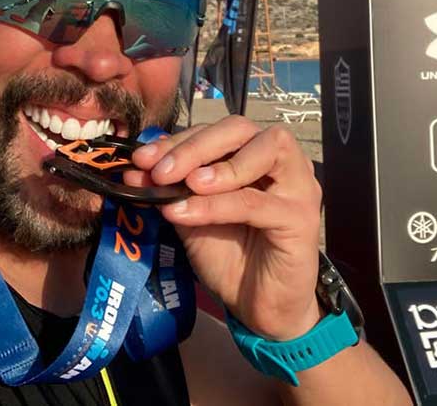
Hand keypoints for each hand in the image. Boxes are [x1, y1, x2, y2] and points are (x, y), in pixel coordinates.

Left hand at [128, 116, 322, 340]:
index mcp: (255, 155)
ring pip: (266, 150)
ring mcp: (298, 187)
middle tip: (161, 171)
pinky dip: (216, 205)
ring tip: (186, 185)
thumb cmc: (232, 258)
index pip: (217, 130)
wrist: (260, 309)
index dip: (178, 140)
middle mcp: (283, 162)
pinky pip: (256, 203)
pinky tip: (184, 214)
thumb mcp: (192, 219)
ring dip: (220, 165)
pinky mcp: (301, 218)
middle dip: (195, 146)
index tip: (141, 159)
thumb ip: (171, 192)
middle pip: (241, 129)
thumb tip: (135, 170)